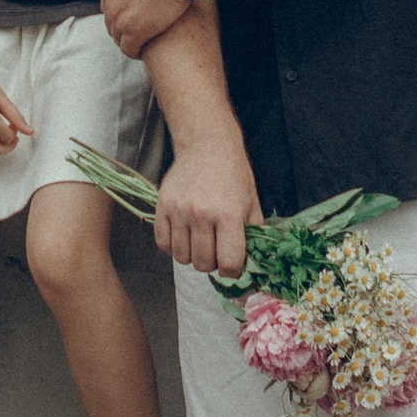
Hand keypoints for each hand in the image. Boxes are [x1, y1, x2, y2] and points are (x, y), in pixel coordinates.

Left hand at [101, 0, 199, 58]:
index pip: (108, 5)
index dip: (118, 11)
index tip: (128, 15)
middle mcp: (112, 4)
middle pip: (111, 23)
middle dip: (120, 28)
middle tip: (133, 31)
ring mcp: (123, 19)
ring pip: (118, 38)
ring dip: (126, 41)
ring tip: (138, 43)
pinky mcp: (137, 32)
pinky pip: (129, 49)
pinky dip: (134, 52)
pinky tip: (142, 52)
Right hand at [154, 132, 262, 275]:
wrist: (207, 146)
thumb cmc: (233, 175)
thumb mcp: (252, 204)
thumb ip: (252, 236)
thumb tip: (253, 264)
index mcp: (229, 215)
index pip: (228, 263)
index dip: (233, 271)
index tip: (232, 265)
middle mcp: (202, 214)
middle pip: (203, 264)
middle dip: (212, 264)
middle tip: (216, 251)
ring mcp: (179, 210)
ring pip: (182, 257)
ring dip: (192, 256)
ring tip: (200, 242)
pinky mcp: (162, 206)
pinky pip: (163, 243)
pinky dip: (173, 247)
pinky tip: (184, 236)